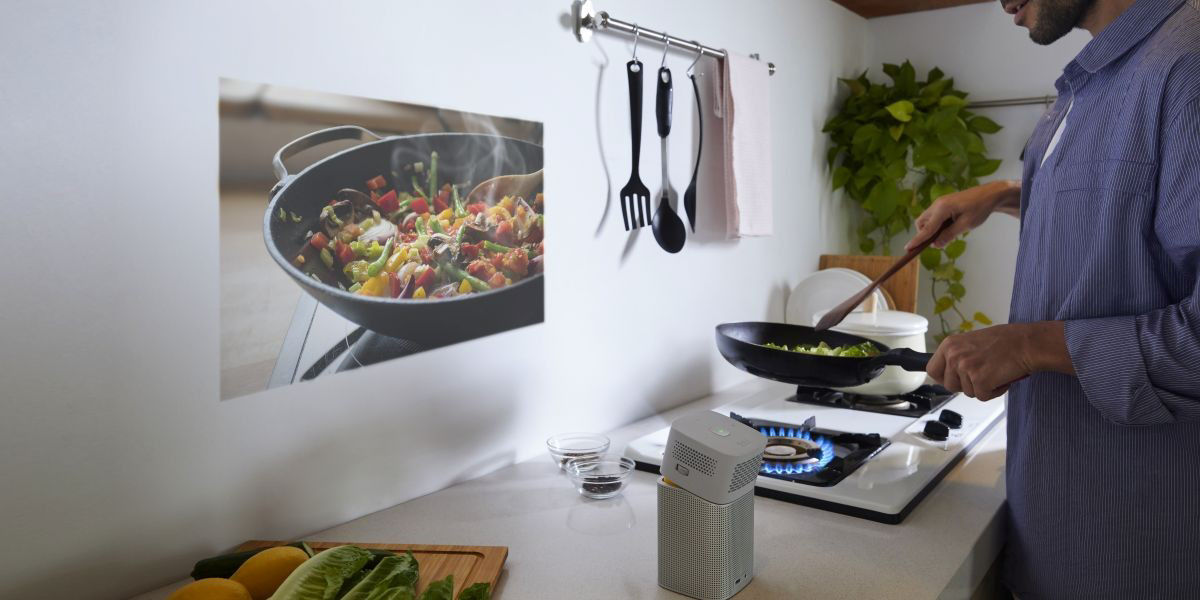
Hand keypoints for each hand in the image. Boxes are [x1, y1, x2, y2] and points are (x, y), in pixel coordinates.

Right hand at [904, 180, 1020, 251]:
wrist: (989, 195)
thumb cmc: (980, 208)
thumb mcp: (965, 225)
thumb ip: (949, 235)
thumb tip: (935, 245)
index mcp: (942, 208)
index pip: (926, 228)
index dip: (917, 240)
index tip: (907, 248)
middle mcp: (937, 204)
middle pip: (921, 223)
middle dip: (924, 234)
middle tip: (938, 242)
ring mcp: (940, 203)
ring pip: (927, 220)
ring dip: (932, 230)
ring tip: (949, 233)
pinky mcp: (944, 204)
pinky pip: (934, 217)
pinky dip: (937, 225)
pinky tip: (951, 226)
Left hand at [927, 321, 1072, 400]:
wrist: (1026, 343)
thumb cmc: (1005, 341)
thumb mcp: (971, 343)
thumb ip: (958, 355)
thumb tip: (947, 372)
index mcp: (949, 345)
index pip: (932, 370)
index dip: (943, 378)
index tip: (955, 379)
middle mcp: (954, 355)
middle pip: (949, 386)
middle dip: (966, 385)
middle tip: (983, 374)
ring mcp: (965, 368)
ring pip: (967, 392)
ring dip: (982, 387)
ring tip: (995, 371)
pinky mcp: (979, 380)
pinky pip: (982, 396)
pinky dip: (994, 392)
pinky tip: (1002, 378)